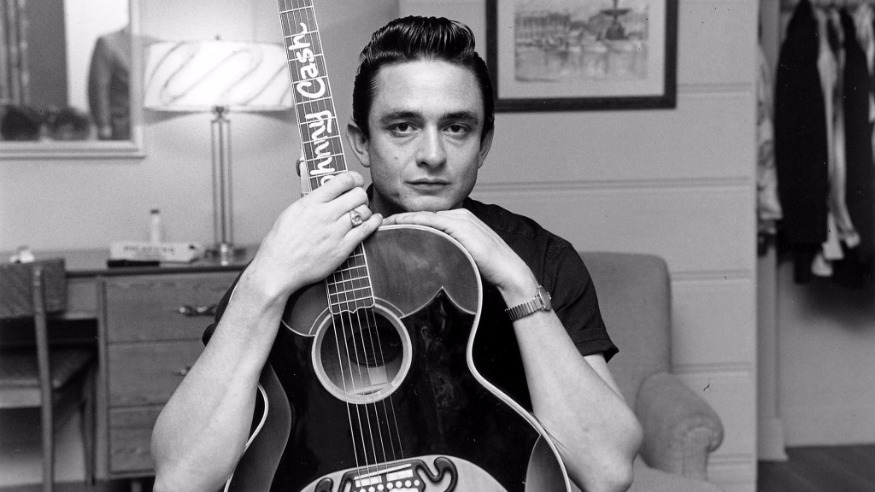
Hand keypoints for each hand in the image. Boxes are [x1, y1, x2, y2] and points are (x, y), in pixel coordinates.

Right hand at [248, 171, 381, 300]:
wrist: (278, 268)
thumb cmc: (281, 242)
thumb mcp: (293, 211)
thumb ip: (313, 200)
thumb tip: (328, 190)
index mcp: (311, 202)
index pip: (343, 180)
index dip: (354, 178)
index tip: (355, 181)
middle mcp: (325, 214)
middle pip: (358, 194)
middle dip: (360, 194)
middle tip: (358, 199)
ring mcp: (335, 232)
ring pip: (364, 211)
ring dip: (365, 210)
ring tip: (361, 214)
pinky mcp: (343, 248)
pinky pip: (366, 230)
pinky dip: (374, 222)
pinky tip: (374, 220)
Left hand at [383, 209, 536, 302]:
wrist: (508, 271)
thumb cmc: (488, 268)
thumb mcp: (464, 256)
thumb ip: (449, 251)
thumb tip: (430, 261)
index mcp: (461, 220)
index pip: (429, 219)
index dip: (408, 222)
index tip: (389, 227)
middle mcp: (460, 215)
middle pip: (424, 215)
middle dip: (401, 219)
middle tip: (379, 224)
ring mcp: (461, 219)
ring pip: (425, 217)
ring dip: (402, 220)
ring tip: (383, 224)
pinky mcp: (461, 227)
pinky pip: (432, 222)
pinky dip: (413, 221)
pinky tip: (399, 224)